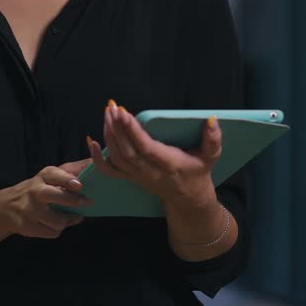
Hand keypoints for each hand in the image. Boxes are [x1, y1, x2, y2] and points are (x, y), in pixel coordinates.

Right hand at [0, 159, 93, 238]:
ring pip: (58, 220)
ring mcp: (30, 210)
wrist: (7, 207)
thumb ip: (70, 171)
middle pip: (55, 196)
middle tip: (87, 202)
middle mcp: (35, 192)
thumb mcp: (49, 177)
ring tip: (73, 217)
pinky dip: (58, 230)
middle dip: (73, 200)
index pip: (54, 174)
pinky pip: (52, 232)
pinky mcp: (28, 226)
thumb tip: (94, 162)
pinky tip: (57, 224)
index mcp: (42, 177)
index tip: (79, 185)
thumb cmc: (37, 189)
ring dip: (69, 220)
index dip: (67, 179)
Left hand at [87, 100, 219, 206]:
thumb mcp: (211, 156)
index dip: (132, 130)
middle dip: (116, 127)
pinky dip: (98, 158)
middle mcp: (150, 171)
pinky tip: (92, 141)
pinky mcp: (131, 178)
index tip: (123, 112)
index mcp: (169, 164)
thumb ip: (213, 139)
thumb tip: (212, 119)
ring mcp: (138, 176)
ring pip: (117, 157)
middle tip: (111, 106)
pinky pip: (110, 171)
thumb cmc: (198, 172)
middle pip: (127, 150)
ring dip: (108, 135)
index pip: (146, 147)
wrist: (188, 199)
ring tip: (107, 113)